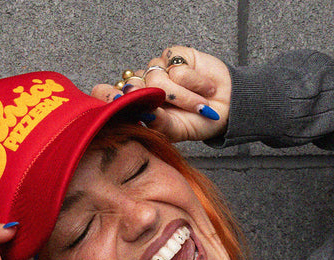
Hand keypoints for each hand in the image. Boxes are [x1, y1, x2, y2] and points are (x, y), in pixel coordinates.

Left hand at [92, 46, 230, 142]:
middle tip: (172, 110)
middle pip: (133, 86)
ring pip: (157, 78)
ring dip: (183, 96)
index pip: (109, 94)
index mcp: (136, 105)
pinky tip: (203, 88)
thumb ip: (157, 123)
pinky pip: (177, 67)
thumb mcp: (175, 131)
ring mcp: (158, 69)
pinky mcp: (174, 55)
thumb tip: (143, 114)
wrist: (227, 108)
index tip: (113, 102)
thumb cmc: (197, 123)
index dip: (106, 96)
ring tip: (198, 104)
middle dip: (155, 100)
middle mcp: (143, 85)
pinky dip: (194, 82)